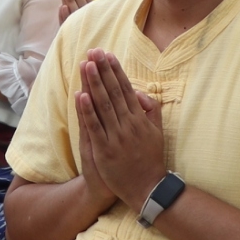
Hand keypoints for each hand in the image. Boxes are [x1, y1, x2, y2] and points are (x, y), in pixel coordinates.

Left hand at [76, 49, 163, 207]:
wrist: (147, 188)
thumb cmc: (151, 159)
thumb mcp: (157, 132)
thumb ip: (151, 111)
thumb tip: (141, 93)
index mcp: (140, 119)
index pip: (125, 89)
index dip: (116, 71)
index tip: (108, 55)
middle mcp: (129, 125)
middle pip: (113, 92)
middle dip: (103, 70)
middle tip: (95, 52)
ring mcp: (116, 137)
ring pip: (103, 105)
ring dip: (94, 84)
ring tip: (87, 65)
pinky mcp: (105, 150)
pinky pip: (95, 127)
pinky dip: (88, 111)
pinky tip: (81, 95)